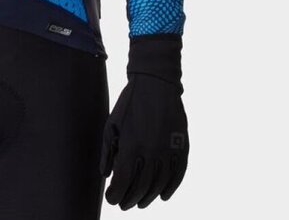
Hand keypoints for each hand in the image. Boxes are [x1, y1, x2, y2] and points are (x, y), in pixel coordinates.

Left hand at [99, 73, 188, 209]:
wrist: (155, 83)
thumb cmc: (129, 104)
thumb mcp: (112, 124)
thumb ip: (108, 152)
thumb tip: (106, 175)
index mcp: (131, 144)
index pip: (123, 181)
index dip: (116, 194)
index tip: (111, 199)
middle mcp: (152, 150)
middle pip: (141, 187)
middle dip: (130, 199)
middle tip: (124, 204)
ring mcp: (169, 149)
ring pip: (160, 184)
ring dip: (149, 197)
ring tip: (140, 202)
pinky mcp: (182, 146)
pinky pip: (178, 174)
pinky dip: (171, 188)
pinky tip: (162, 196)